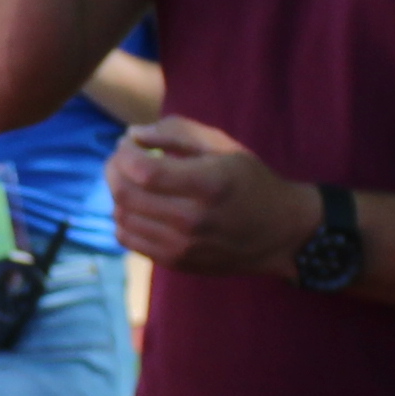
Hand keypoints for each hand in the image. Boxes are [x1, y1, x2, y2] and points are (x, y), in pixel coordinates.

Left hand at [108, 116, 312, 279]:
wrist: (281, 233)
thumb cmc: (252, 182)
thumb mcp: (224, 146)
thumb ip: (177, 132)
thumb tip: (133, 134)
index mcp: (207, 184)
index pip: (143, 171)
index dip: (124, 153)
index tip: (128, 142)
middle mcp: (191, 220)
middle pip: (125, 195)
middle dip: (113, 169)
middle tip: (121, 158)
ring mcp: (182, 247)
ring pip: (121, 217)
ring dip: (116, 193)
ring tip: (131, 180)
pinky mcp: (176, 262)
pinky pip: (129, 239)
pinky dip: (123, 218)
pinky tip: (138, 205)